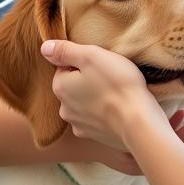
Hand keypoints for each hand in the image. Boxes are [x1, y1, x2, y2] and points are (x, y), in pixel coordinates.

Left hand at [41, 40, 183, 163]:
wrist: (138, 122)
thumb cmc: (117, 84)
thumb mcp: (91, 56)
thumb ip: (65, 50)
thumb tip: (45, 48)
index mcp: (60, 87)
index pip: (66, 67)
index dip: (85, 62)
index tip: (102, 64)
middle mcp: (64, 109)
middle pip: (74, 86)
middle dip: (89, 80)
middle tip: (111, 77)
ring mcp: (79, 125)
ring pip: (84, 103)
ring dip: (96, 98)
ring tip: (117, 93)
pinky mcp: (95, 136)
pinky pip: (95, 119)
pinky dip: (104, 114)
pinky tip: (118, 109)